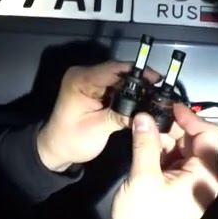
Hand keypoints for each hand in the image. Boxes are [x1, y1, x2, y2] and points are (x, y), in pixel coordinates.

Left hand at [36, 61, 159, 172]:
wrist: (56, 149)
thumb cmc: (71, 140)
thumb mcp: (97, 129)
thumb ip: (121, 116)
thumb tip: (146, 111)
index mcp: (81, 79)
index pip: (114, 69)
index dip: (138, 73)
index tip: (158, 79)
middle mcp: (84, 74)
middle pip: (118, 71)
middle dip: (140, 80)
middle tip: (161, 89)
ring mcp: (90, 81)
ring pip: (119, 78)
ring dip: (136, 86)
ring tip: (155, 95)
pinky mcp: (95, 89)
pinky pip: (116, 86)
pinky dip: (128, 92)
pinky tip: (142, 100)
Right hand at [109, 104, 217, 218]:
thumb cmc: (144, 218)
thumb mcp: (143, 177)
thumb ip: (146, 143)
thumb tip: (144, 115)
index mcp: (205, 175)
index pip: (209, 135)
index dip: (191, 118)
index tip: (168, 107)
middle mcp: (203, 178)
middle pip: (196, 141)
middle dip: (175, 127)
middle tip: (150, 116)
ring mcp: (190, 185)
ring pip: (183, 151)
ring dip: (165, 139)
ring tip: (143, 128)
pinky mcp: (176, 190)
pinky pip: (174, 163)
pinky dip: (161, 152)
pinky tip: (144, 144)